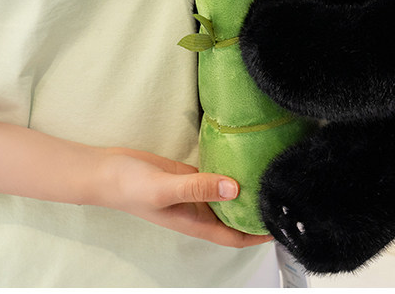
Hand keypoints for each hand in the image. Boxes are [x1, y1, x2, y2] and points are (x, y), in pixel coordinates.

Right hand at [97, 147, 272, 247]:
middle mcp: (199, 210)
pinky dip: (232, 172)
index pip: (235, 235)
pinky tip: (248, 159)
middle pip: (236, 216)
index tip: (283, 226)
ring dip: (248, 191)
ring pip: (229, 195)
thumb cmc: (130, 186)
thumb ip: (199, 188)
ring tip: (274, 178)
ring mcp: (196, 191)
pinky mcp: (191, 174)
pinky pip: (217, 176)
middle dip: (259, 212)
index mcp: (195, 222)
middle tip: (287, 197)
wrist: (106, 169)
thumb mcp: (165, 188)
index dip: (258, 235)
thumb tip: (235, 189)